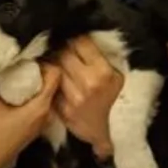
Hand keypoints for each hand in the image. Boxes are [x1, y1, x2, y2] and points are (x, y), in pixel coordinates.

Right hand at [0, 65, 59, 167]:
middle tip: (26, 62)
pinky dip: (33, 95)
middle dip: (42, 71)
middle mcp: (47, 114)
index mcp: (41, 107)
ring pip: (47, 95)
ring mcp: (42, 122)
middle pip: (53, 84)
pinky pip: (41, 104)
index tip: (32, 58)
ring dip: (37, 83)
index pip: (56, 76)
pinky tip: (18, 91)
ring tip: (21, 74)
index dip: (47, 63)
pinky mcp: (36, 127)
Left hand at [49, 35, 125, 158]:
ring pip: (55, 68)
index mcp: (103, 72)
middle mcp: (87, 83)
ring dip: (54, 62)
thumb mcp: (117, 76)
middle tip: (61, 46)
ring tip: (55, 59)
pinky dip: (50, 79)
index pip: (81, 43)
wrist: (110, 131)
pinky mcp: (61, 108)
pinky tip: (52, 76)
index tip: (72, 38)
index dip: (75, 38)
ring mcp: (72, 96)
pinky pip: (51, 86)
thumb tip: (83, 37)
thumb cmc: (114, 99)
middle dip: (62, 49)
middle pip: (64, 54)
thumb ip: (102, 58)